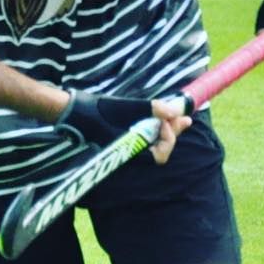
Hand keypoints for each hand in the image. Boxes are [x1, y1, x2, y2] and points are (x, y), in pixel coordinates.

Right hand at [55, 92, 190, 163]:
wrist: (77, 113)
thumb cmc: (99, 112)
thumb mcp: (127, 107)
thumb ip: (151, 109)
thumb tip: (174, 110)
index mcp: (131, 151)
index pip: (160, 155)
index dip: (168, 138)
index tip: (165, 119)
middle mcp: (131, 152)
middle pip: (160, 150)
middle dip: (174, 133)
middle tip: (186, 119)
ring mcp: (128, 146)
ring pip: (154, 143)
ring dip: (167, 130)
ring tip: (178, 117)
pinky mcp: (124, 138)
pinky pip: (146, 137)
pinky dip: (156, 128)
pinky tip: (162, 117)